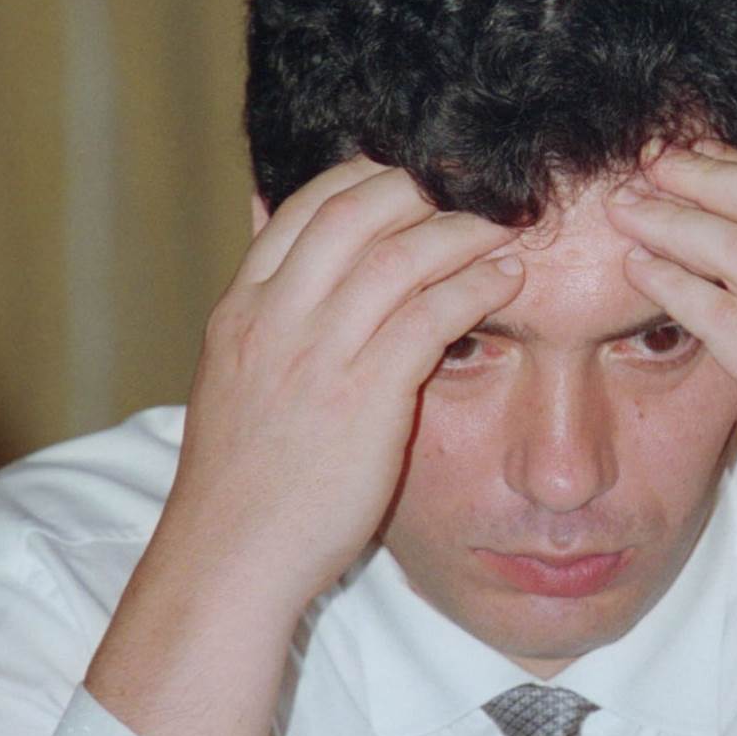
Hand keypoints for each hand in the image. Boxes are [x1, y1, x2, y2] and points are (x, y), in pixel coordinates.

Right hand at [86, 158, 523, 735]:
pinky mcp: (361, 398)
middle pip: (353, 211)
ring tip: (506, 226)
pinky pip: (429, 316)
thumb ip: (264, 311)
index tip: (414, 175)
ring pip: (398, 254)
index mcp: (242, 311)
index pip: (304, 206)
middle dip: (420, 187)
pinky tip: (506, 283)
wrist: (229, 559)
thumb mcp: (234, 378)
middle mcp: (274, 320)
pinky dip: (474, 287)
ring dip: (461, 230)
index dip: (366, 177)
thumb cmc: (243, 481)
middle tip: (473, 188)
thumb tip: (268, 235)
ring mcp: (316, 356)